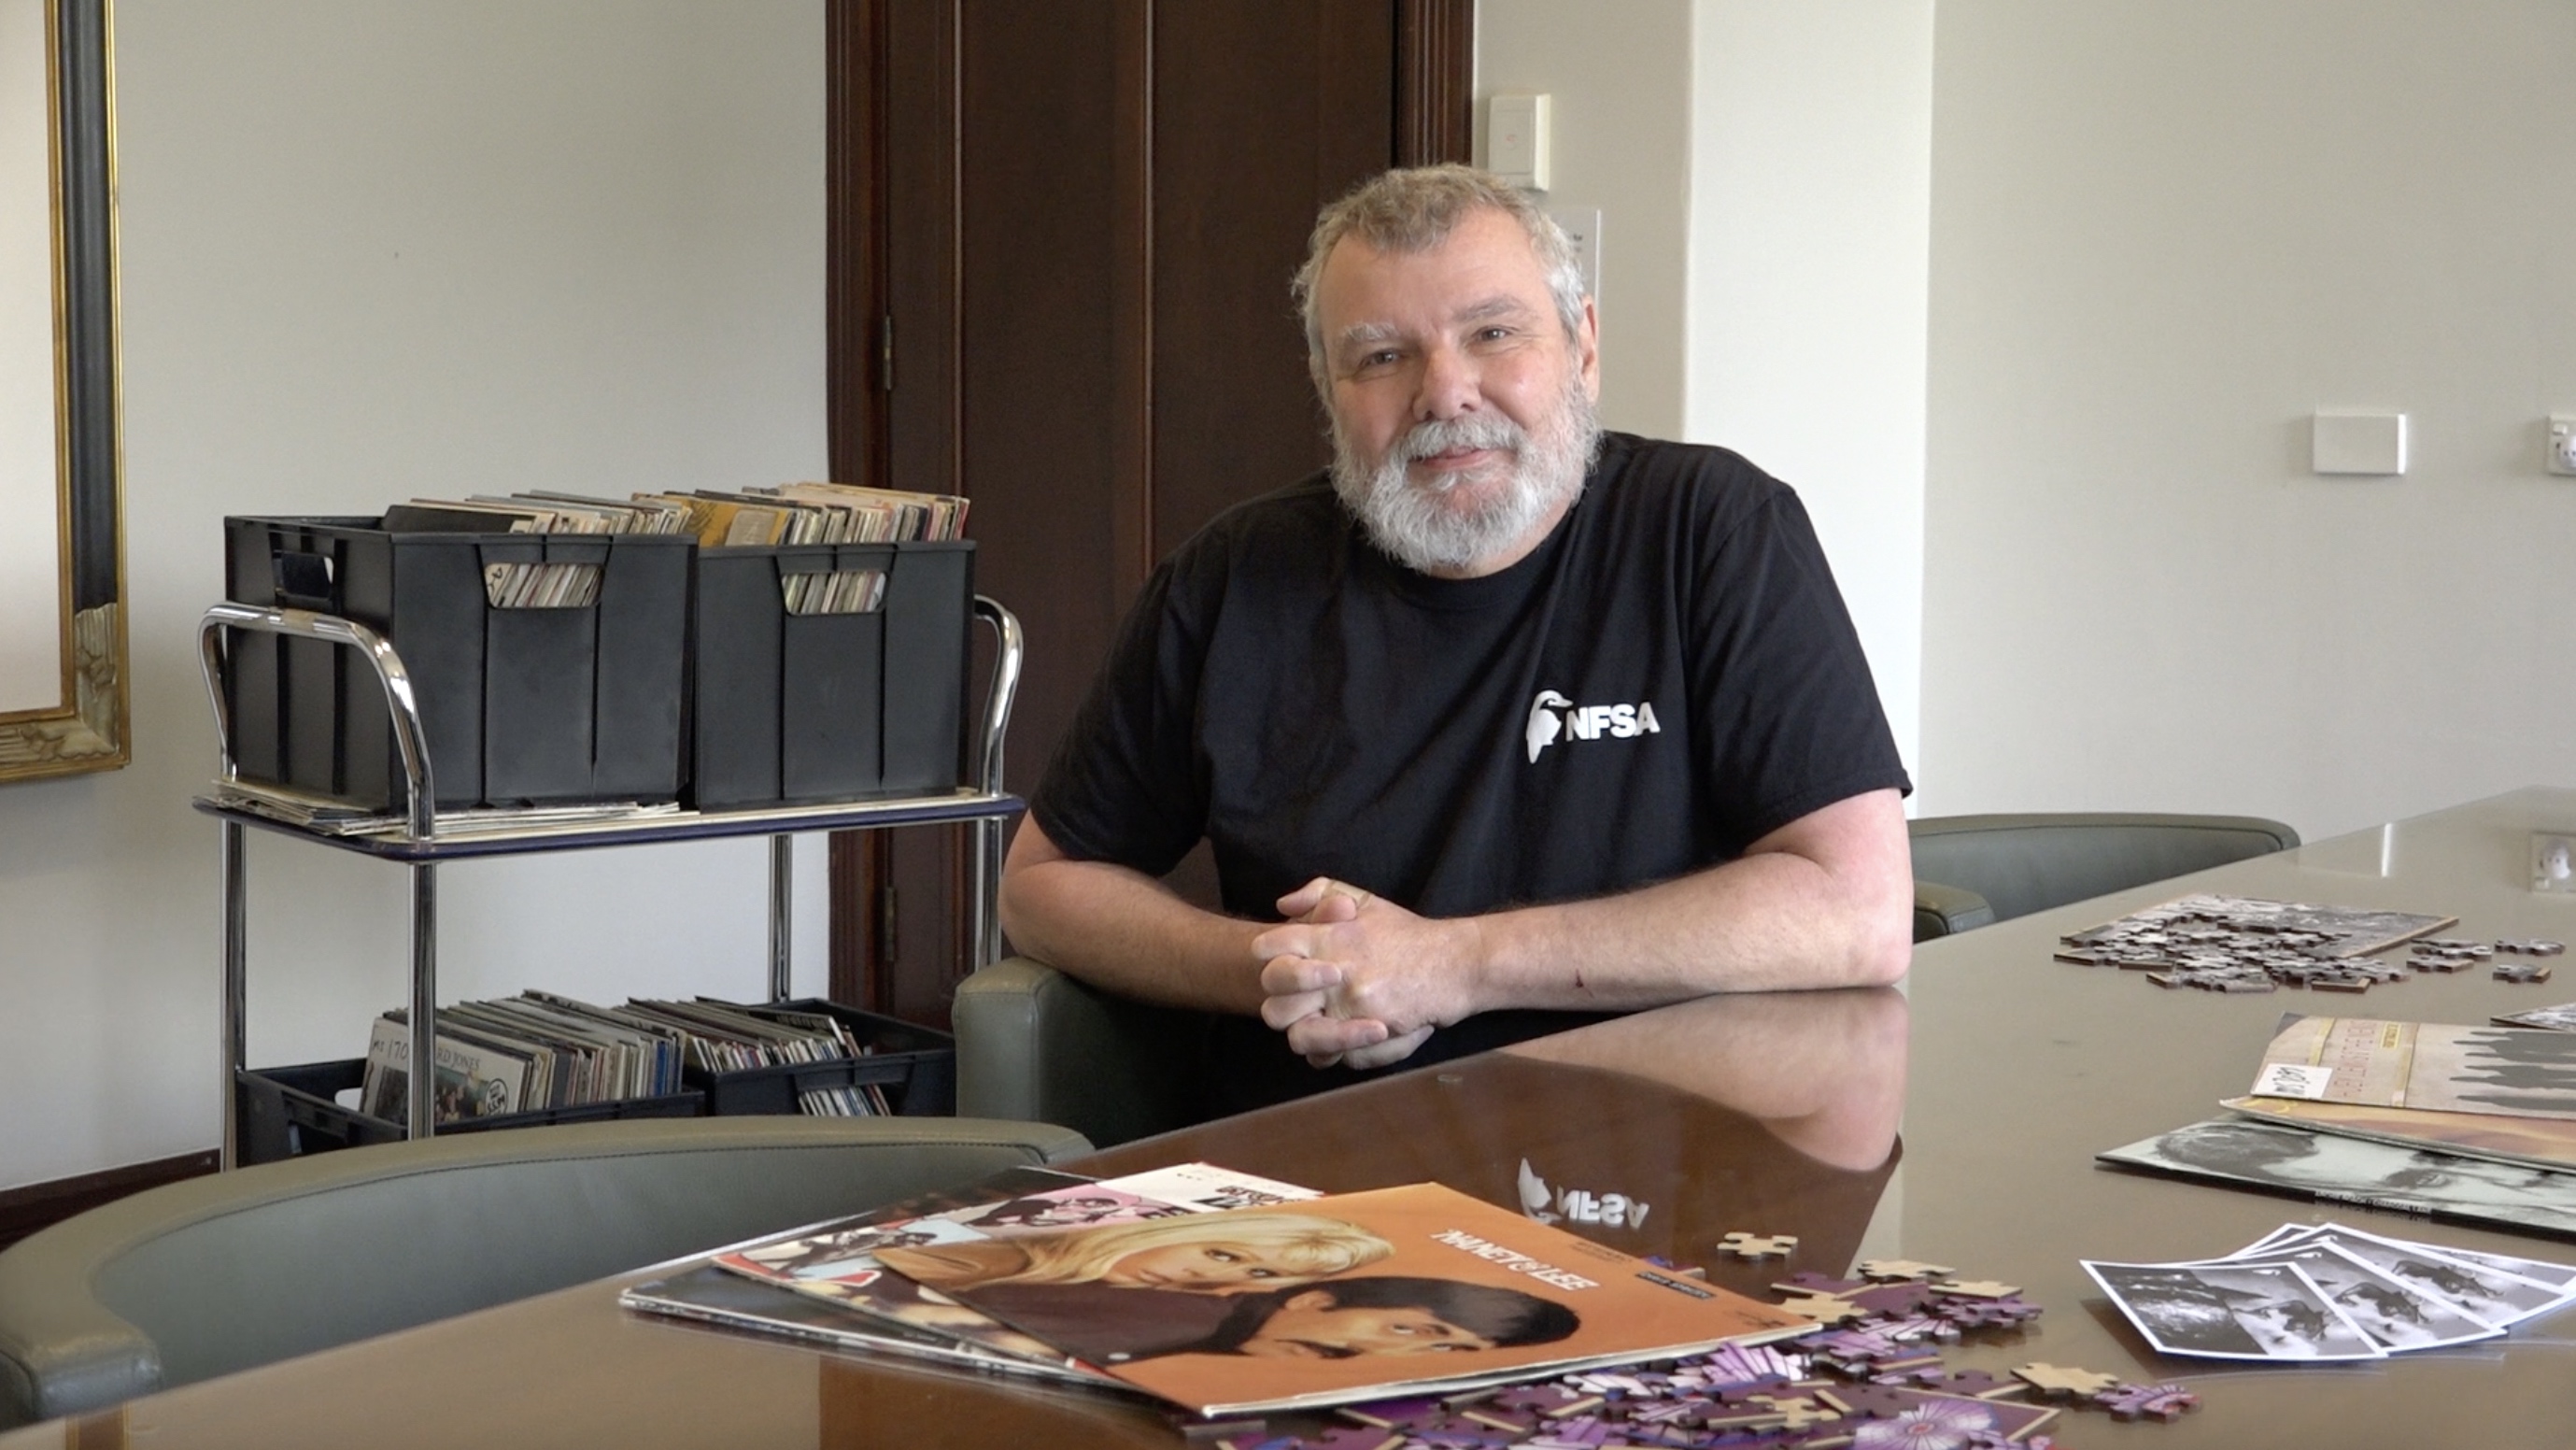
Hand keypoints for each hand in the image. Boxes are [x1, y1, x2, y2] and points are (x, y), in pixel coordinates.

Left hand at [1250, 878, 1477, 1069]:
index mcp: (1327, 939)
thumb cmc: (1408, 933)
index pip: (1270, 949)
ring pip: (1299, 1037)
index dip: (1266, 958)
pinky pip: (1332, 1055)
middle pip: (1273, 1004)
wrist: (1455, 964)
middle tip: (1301, 1001)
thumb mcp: (1365, 899)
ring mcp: (1350, 1007)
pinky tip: (1345, 1037)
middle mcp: (1334, 974)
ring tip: (1323, 1025)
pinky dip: (1333, 1052)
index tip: (1277, 962)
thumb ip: (1321, 893)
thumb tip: (1284, 905)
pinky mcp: (1369, 1032)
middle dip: (1281, 1005)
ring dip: (1306, 1035)